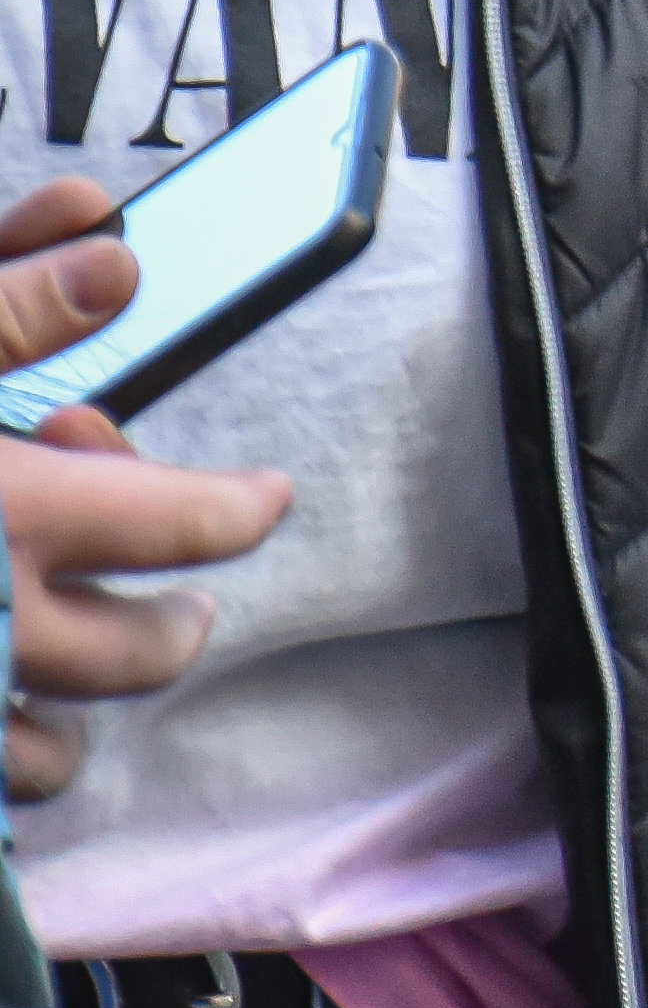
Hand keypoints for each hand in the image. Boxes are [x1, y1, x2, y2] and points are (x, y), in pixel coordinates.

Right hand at [0, 172, 284, 800]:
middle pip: (139, 652)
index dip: (237, 508)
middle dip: (173, 625)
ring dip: (76, 711)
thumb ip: (3, 309)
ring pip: (50, 753)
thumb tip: (118, 254)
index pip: (183, 522)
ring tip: (76, 671)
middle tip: (182, 606)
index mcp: (4, 515)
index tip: (262, 499)